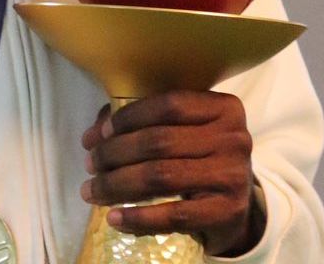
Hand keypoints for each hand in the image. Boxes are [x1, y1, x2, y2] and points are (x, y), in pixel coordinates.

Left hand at [80, 90, 263, 257]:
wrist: (234, 206)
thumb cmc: (198, 158)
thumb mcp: (180, 131)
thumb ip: (138, 123)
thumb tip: (92, 137)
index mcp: (223, 108)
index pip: (169, 105)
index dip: (129, 117)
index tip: (101, 133)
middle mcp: (234, 138)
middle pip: (160, 141)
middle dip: (115, 153)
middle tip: (90, 164)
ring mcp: (233, 176)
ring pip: (162, 176)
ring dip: (117, 184)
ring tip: (92, 191)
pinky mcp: (227, 212)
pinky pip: (175, 215)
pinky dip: (139, 218)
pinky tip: (115, 218)